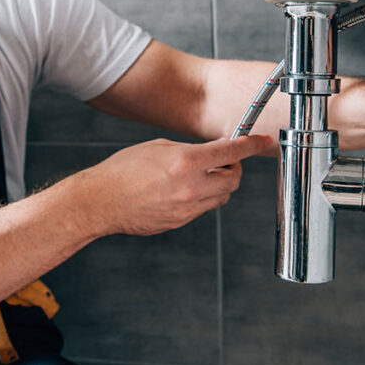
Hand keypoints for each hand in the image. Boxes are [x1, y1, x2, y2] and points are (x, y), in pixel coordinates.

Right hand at [83, 135, 273, 236]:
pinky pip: (203, 209)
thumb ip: (191, 150)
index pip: (232, 152)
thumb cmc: (123, 170)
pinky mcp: (180, 222)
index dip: (252, 145)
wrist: (100, 201)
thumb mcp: (159, 147)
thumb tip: (214, 152)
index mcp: (185, 162)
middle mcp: (191, 187)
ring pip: (221, 197)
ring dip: (218, 185)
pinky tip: (181, 190)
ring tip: (196, 176)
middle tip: (222, 160)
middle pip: (233, 179)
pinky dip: (202, 198)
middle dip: (232, 168)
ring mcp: (187, 209)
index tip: (263, 141)